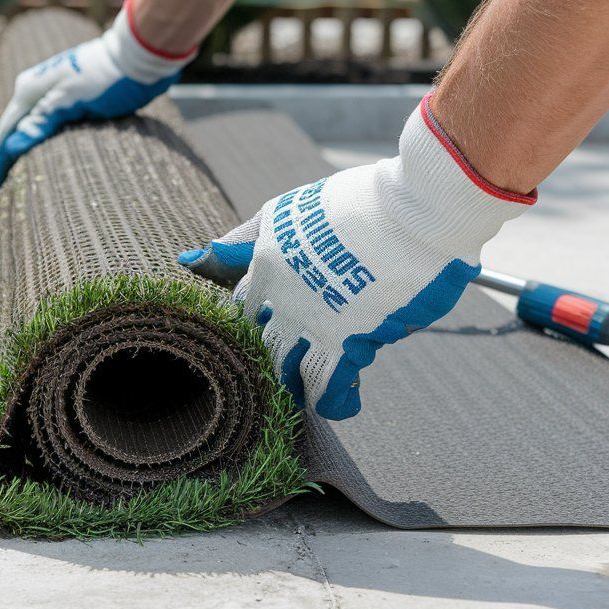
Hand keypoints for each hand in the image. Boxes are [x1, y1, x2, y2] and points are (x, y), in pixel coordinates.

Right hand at [0, 0, 193, 210]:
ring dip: (20, 161)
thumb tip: (10, 149)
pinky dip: (38, 151)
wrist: (140, 55)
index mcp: (28, 91)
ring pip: (28, 135)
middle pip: (11, 138)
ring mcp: (51, 95)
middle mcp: (34, 92)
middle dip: (3, 169)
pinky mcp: (70, 101)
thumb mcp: (73, 100)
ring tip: (15, 190)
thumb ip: (42, 121)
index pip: (3, 139)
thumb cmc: (108, 78)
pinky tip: (41, 166)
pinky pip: (45, 133)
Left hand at [179, 95, 533, 419]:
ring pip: (286, 371)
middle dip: (265, 359)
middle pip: (259, 344)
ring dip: (294, 385)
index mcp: (263, 266)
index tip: (260, 330)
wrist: (415, 211)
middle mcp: (279, 300)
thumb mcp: (288, 211)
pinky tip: (341, 405)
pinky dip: (334, 402)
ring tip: (304, 391)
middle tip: (279, 369)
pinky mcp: (349, 344)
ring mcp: (311, 323)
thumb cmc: (357, 203)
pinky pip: (329, 388)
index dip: (249, 321)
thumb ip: (245, 237)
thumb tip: (193, 257)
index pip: (239, 308)